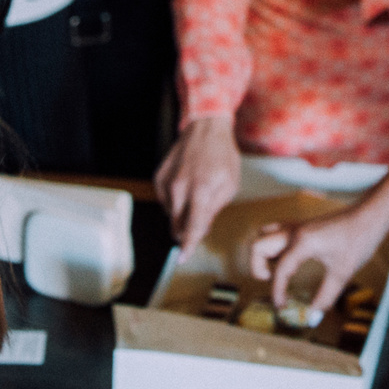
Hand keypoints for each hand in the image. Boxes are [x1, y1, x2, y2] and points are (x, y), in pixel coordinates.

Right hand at [153, 114, 241, 255]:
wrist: (205, 129)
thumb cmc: (222, 156)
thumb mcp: (230, 185)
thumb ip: (215, 209)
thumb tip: (200, 228)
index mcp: (201, 190)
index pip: (192, 227)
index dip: (188, 245)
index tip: (182, 259)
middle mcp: (180, 188)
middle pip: (177, 226)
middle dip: (187, 231)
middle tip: (202, 220)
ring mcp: (166, 183)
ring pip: (171, 215)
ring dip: (183, 214)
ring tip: (197, 193)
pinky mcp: (158, 178)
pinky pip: (165, 201)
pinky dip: (175, 201)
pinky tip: (187, 186)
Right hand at [249, 200, 388, 311]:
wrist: (370, 216)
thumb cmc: (358, 240)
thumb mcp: (343, 272)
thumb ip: (326, 297)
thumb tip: (313, 318)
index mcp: (302, 242)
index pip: (280, 270)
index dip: (277, 292)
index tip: (282, 307)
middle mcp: (294, 232)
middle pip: (258, 245)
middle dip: (257, 267)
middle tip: (270, 282)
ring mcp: (297, 226)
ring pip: (264, 235)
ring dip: (263, 254)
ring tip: (276, 271)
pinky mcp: (303, 226)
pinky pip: (276, 233)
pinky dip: (274, 247)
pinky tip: (289, 261)